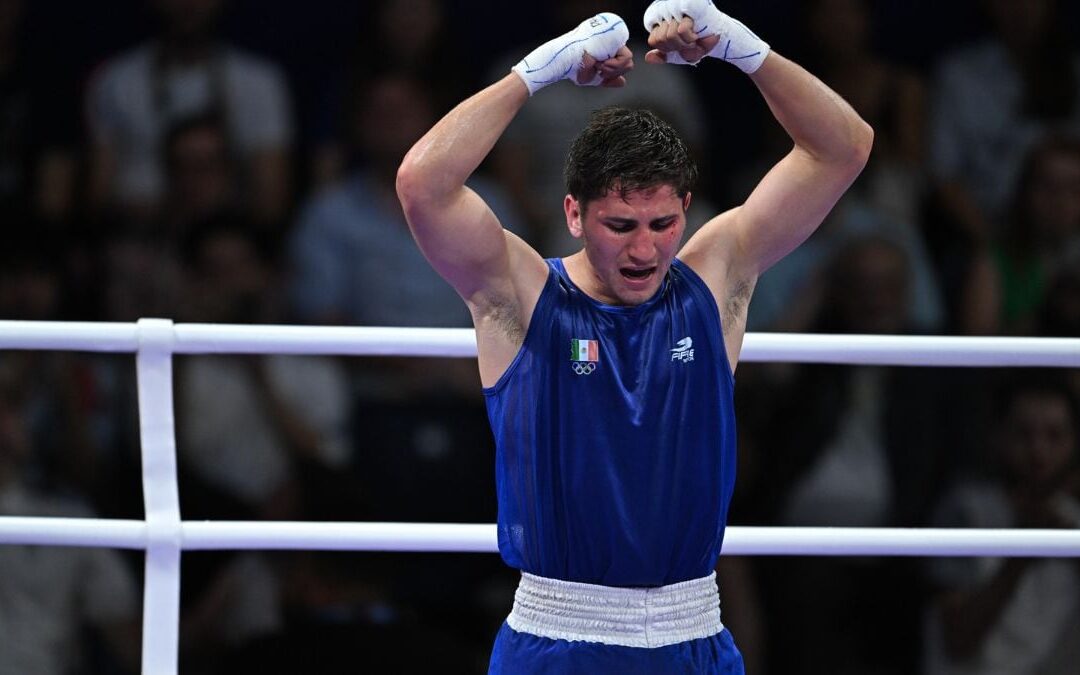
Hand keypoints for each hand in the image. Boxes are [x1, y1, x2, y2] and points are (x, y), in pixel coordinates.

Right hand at [512, 13, 631, 94]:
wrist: (565, 60)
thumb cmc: (574, 68)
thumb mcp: (593, 78)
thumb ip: (608, 80)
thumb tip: (623, 82)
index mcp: (608, 53)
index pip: (622, 66)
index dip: (614, 74)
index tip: (600, 74)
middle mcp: (612, 45)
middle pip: (628, 65)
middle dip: (614, 72)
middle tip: (598, 69)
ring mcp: (613, 40)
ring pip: (629, 62)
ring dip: (612, 69)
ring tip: (598, 65)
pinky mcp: (614, 38)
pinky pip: (626, 57)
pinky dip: (614, 66)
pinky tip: (600, 62)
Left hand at [645, 15, 719, 64]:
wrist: (718, 38)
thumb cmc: (698, 45)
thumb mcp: (679, 55)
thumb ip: (663, 57)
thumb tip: (648, 57)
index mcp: (663, 26)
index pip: (653, 40)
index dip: (666, 49)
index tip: (678, 48)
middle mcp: (668, 17)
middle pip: (661, 38)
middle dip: (676, 47)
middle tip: (687, 44)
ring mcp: (677, 11)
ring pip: (670, 35)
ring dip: (684, 44)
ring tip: (692, 40)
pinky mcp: (689, 10)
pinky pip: (681, 30)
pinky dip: (689, 38)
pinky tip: (695, 37)